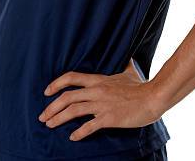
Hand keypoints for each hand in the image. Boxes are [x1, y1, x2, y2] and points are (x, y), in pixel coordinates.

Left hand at [39, 58, 163, 140]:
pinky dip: (79, 132)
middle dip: (52, 106)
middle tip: (42, 116)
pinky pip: (89, 126)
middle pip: (68, 96)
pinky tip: (72, 137)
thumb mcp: (130, 72)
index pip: (72, 77)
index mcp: (99, 79)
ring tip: (49, 125)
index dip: (57, 83)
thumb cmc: (141, 87)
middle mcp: (97, 90)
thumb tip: (129, 57)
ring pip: (73, 110)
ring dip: (58, 118)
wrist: (152, 98)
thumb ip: (126, 66)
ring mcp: (102, 104)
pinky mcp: (109, 118)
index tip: (47, 91)